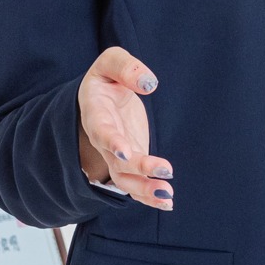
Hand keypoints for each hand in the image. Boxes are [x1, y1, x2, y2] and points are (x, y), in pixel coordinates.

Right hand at [77, 45, 171, 209]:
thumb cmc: (107, 78)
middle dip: (140, 169)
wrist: (100, 97)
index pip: (102, 131)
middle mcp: (104, 140)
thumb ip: (126, 67)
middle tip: (165, 172)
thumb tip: (149, 83)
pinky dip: (149, 196)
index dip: (112, 143)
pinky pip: (135, 184)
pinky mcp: (130, 162)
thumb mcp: (111, 62)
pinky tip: (167, 202)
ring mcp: (116, 155)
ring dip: (145, 190)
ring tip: (168, 196)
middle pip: (117, 161)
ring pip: (125, 180)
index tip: (126, 152)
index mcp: (96, 114)